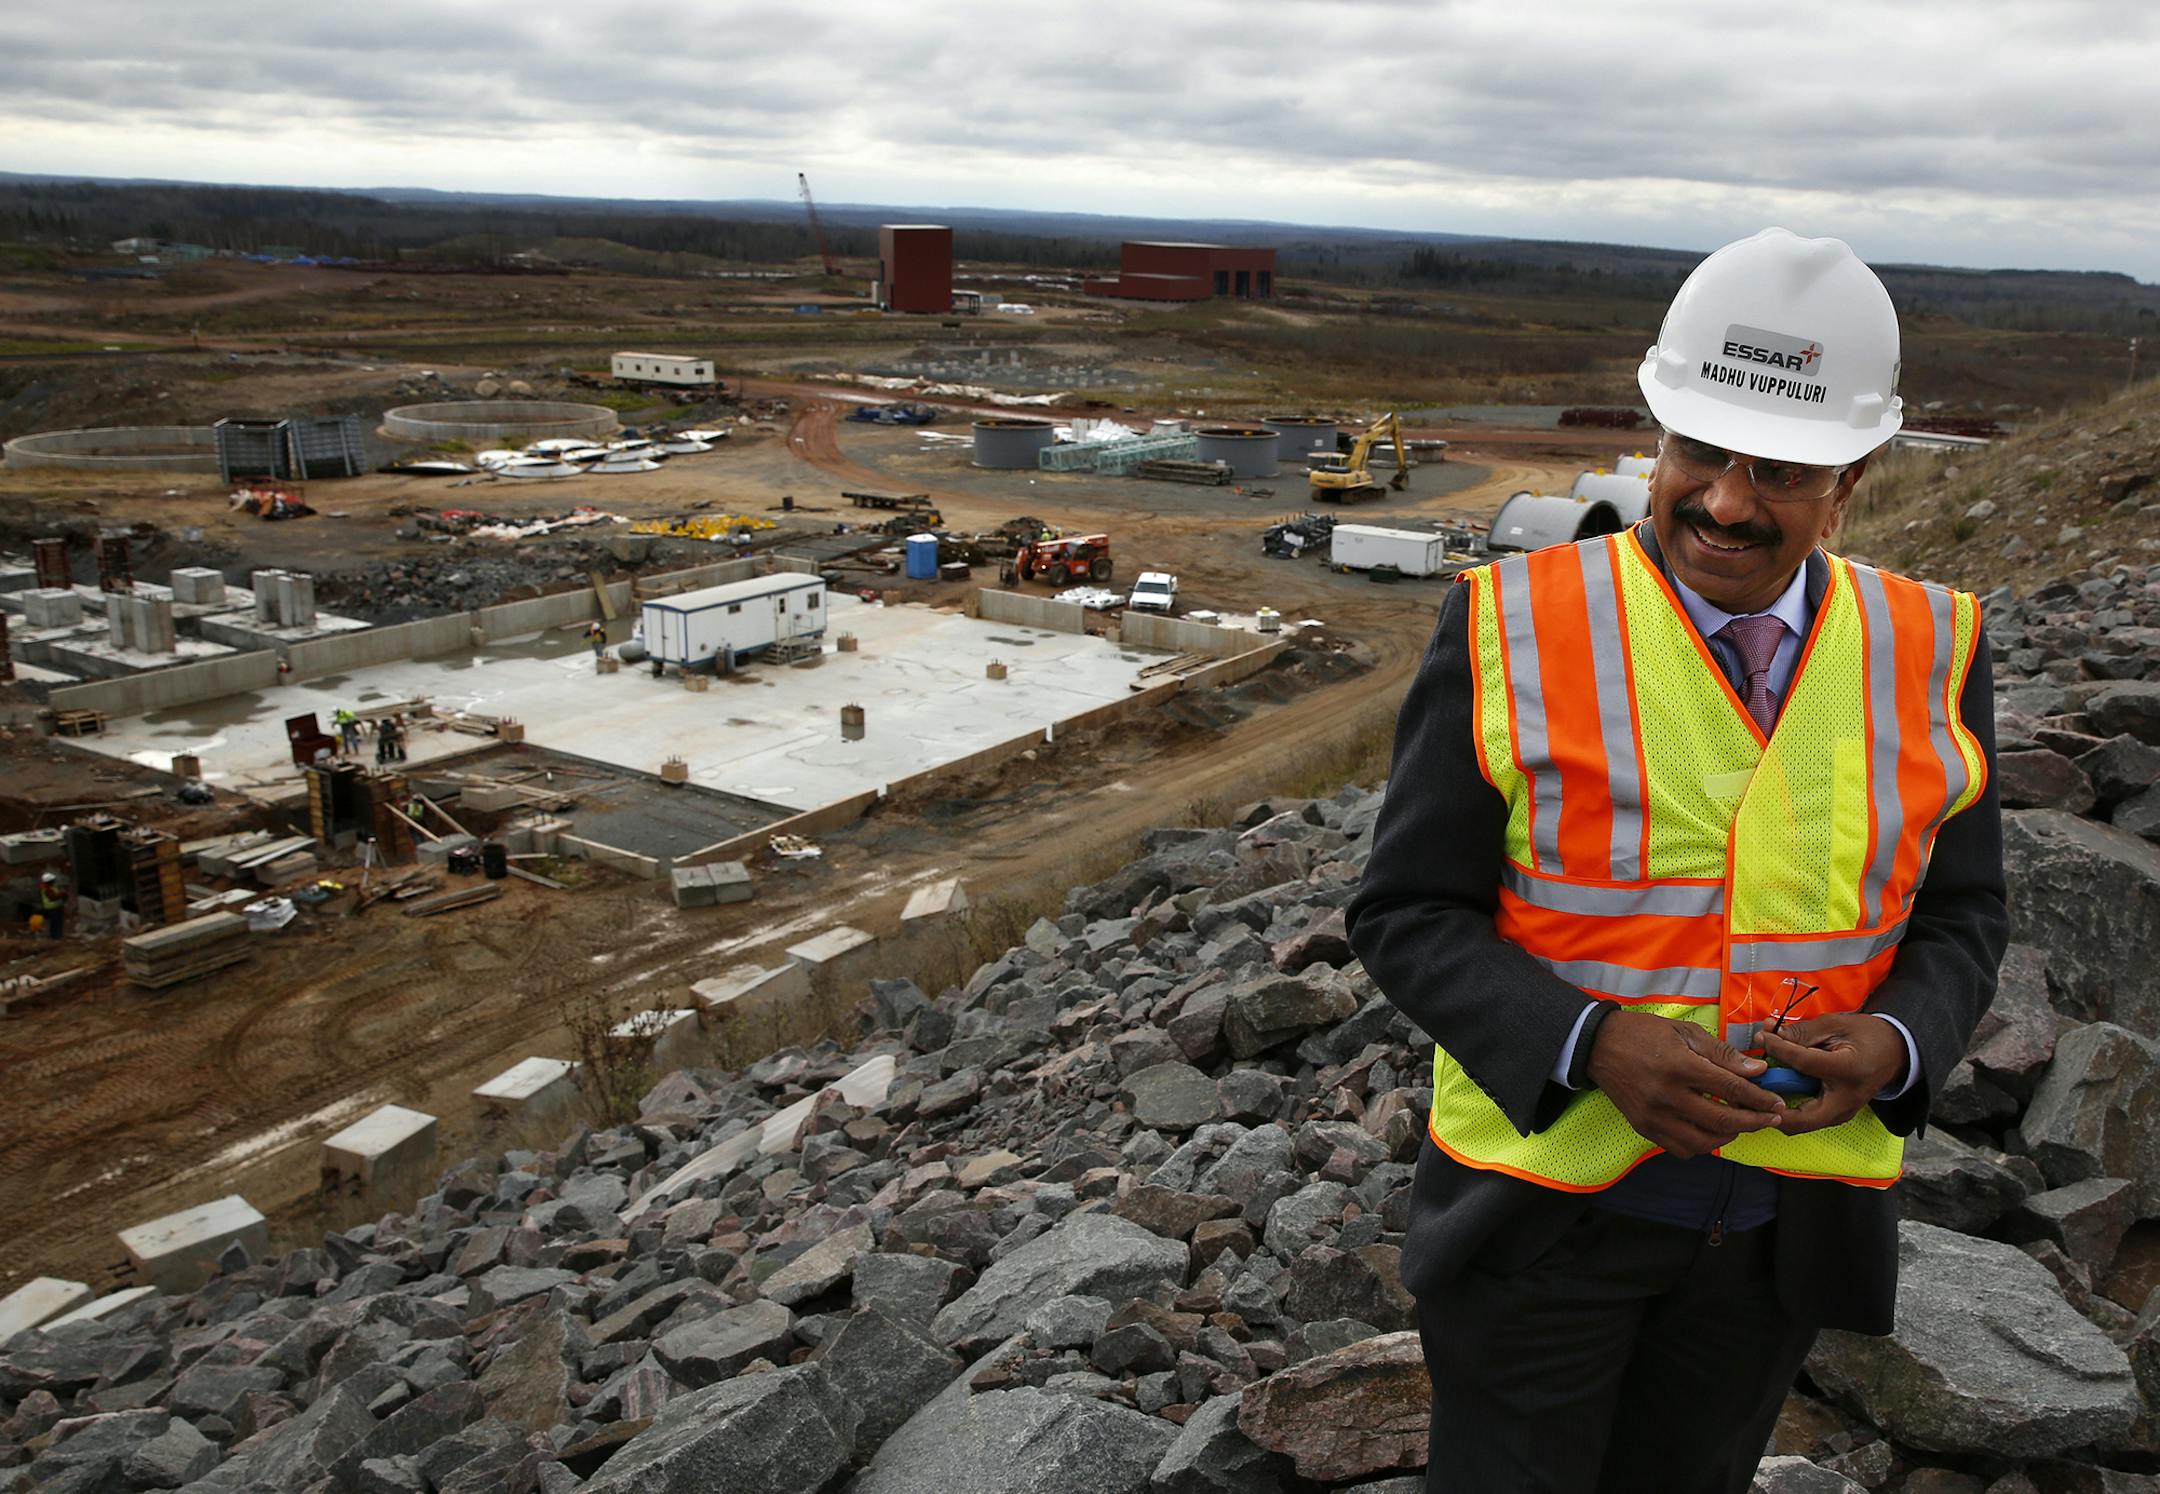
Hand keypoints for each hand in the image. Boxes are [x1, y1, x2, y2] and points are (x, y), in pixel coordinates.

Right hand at [1585, 1010, 1785, 1158]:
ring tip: (1739, 1123)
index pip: (1730, 1088)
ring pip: (1704, 1142)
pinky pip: (1681, 1149)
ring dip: (1728, 1135)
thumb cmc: (1643, 1034)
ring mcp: (1654, 1116)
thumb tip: (1757, 1071)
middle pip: (1722, 1120)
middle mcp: (1667, 1096)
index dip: (1760, 1098)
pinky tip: (1708, 1130)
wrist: (1598, 1046)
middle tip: (1771, 1118)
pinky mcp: (1644, 1128)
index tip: (1777, 1103)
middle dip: (1754, 1121)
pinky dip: (1701, 1144)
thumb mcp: (1684, 1033)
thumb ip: (1721, 1054)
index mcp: (1679, 1066)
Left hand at [1759, 1015, 1906, 1134]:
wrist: (1897, 1053)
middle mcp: (1846, 1101)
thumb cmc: (1868, 1036)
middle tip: (1751, 1087)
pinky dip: (1786, 1108)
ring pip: (1800, 1124)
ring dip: (1775, 1109)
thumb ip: (1802, 1032)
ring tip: (1759, 1087)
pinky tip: (1774, 1089)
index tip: (1761, 1037)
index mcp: (1849, 1071)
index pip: (1803, 1063)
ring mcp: (1843, 1113)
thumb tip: (1768, 1033)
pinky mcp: (1837, 1116)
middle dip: (1769, 1106)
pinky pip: (1806, 1119)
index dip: (1777, 1048)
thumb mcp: (1836, 1024)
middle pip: (1798, 1119)